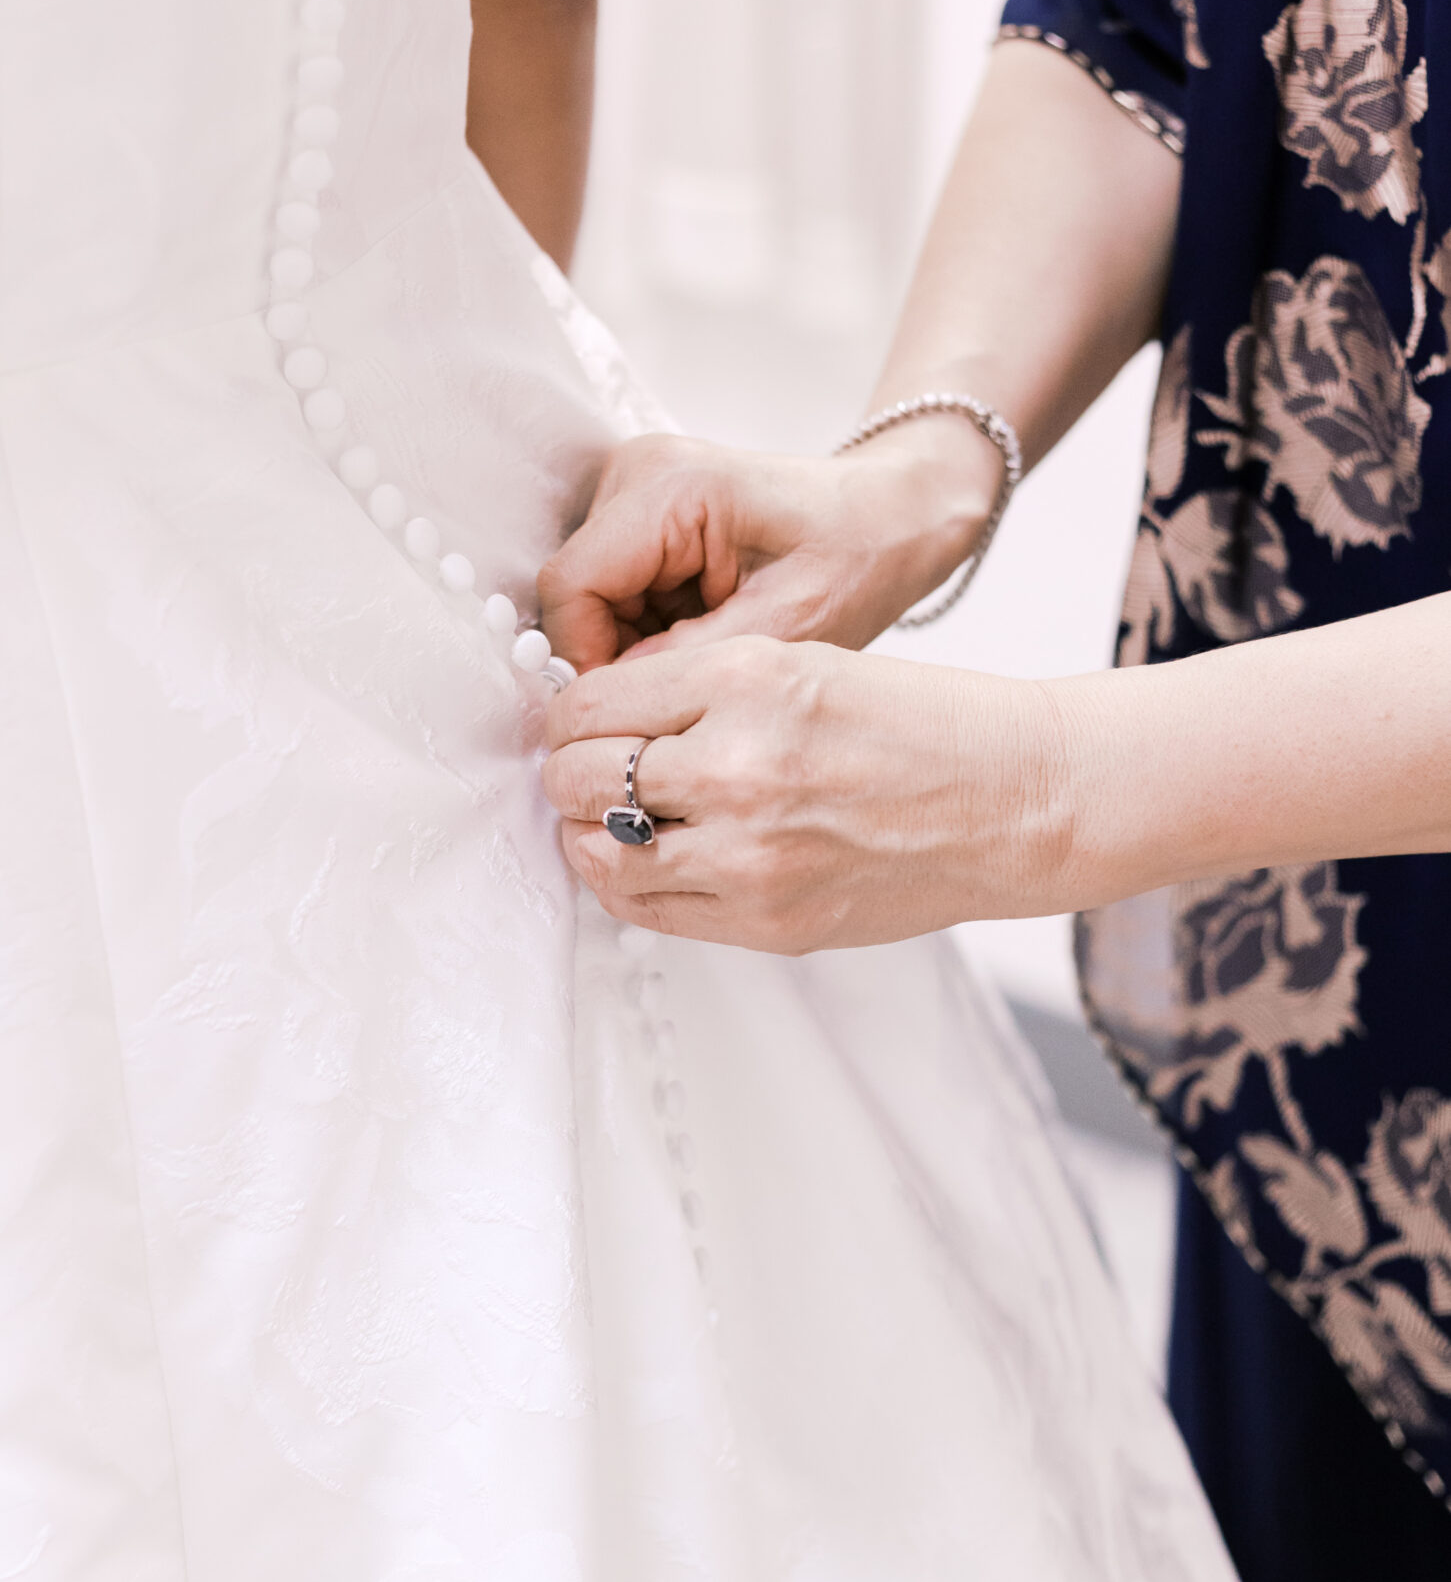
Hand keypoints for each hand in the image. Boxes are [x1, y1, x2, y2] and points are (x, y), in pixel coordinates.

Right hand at [537, 419, 1003, 671]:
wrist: (894, 514)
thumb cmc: (860, 556)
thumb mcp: (788, 626)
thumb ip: (686, 664)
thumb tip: (605, 705)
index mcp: (671, 487)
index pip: (571, 587)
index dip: (586, 659)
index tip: (639, 707)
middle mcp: (638, 472)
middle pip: (574, 594)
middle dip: (617, 654)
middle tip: (689, 684)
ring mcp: (635, 486)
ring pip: (588, 598)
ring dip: (636, 642)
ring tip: (711, 648)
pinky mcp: (643, 509)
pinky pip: (613, 589)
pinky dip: (648, 626)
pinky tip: (705, 628)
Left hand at [540, 636, 1073, 952]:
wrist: (1015, 800)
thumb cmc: (915, 724)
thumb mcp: (803, 662)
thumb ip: (697, 691)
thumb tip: (592, 722)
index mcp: (747, 679)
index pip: (588, 702)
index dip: (568, 715)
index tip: (578, 721)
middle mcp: (739, 765)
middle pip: (576, 777)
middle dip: (566, 772)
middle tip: (584, 769)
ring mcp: (750, 853)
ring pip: (598, 853)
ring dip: (588, 832)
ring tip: (612, 817)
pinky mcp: (768, 919)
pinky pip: (646, 909)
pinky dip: (627, 882)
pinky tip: (649, 859)